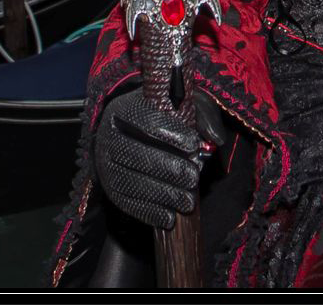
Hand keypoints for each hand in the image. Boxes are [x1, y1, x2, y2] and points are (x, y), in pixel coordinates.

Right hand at [93, 89, 217, 229]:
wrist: (134, 134)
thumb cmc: (166, 116)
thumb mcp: (185, 105)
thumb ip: (203, 116)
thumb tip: (217, 139)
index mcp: (124, 109)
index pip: (142, 118)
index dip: (168, 133)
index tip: (192, 145)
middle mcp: (108, 136)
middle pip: (134, 153)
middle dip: (167, 168)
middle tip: (193, 177)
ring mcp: (105, 164)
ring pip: (129, 182)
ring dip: (161, 195)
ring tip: (188, 202)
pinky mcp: (109, 188)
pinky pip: (126, 203)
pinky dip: (148, 212)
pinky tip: (169, 217)